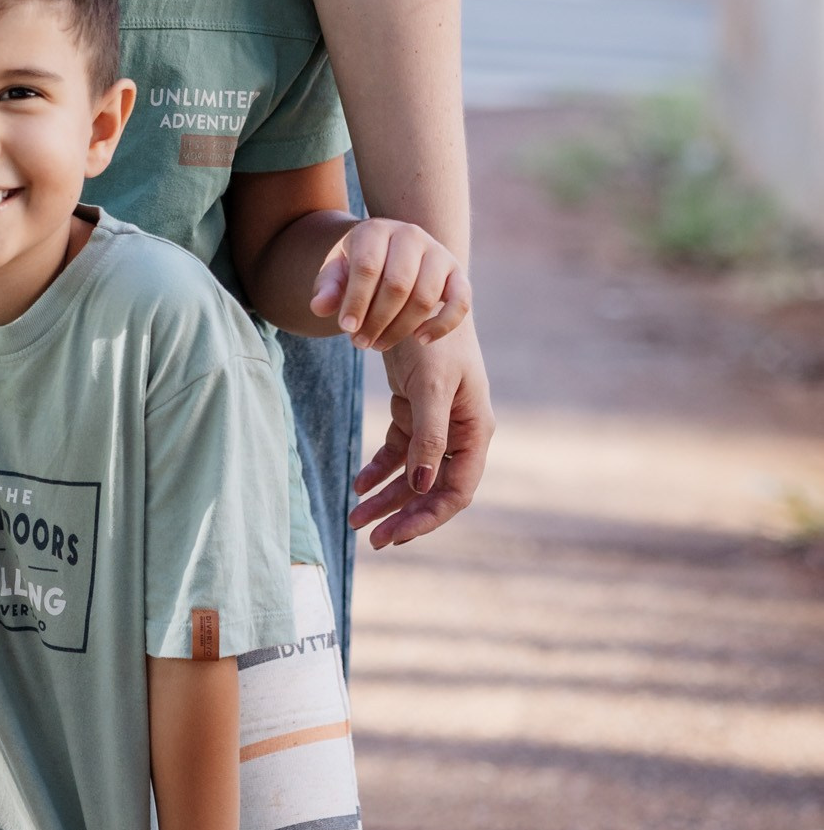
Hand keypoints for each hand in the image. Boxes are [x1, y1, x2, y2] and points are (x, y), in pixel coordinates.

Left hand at [310, 217, 470, 351]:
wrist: (389, 255)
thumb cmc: (358, 266)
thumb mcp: (337, 271)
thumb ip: (327, 287)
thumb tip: (319, 308)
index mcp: (376, 229)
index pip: (367, 266)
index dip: (356, 301)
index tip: (346, 329)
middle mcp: (411, 235)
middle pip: (397, 284)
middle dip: (377, 320)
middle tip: (361, 343)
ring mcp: (438, 253)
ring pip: (425, 297)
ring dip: (401, 328)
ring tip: (379, 345)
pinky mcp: (458, 274)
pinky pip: (460, 303)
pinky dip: (442, 325)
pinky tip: (420, 340)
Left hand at [350, 313, 493, 548]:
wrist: (418, 292)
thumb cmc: (434, 338)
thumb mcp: (430, 386)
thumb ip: (429, 438)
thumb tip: (423, 487)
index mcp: (474, 430)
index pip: (456, 490)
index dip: (426, 518)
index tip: (393, 537)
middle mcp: (460, 431)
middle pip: (433, 488)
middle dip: (401, 514)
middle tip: (368, 537)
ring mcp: (437, 422)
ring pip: (412, 473)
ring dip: (386, 496)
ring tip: (354, 516)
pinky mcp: (415, 410)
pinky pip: (399, 450)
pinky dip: (379, 468)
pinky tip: (358, 483)